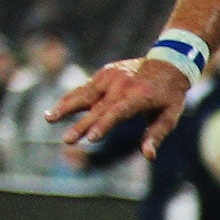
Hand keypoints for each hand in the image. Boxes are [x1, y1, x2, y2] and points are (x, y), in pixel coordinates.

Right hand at [47, 57, 191, 155]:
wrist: (168, 63)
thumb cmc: (170, 96)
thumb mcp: (170, 116)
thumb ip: (156, 135)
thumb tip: (148, 156)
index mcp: (139, 96)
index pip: (118, 112)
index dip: (104, 125)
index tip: (90, 138)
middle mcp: (122, 84)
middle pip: (97, 107)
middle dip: (81, 125)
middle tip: (67, 141)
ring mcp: (111, 76)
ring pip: (84, 94)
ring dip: (66, 107)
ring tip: (49, 118)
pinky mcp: (104, 72)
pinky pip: (85, 88)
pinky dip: (71, 98)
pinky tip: (57, 110)